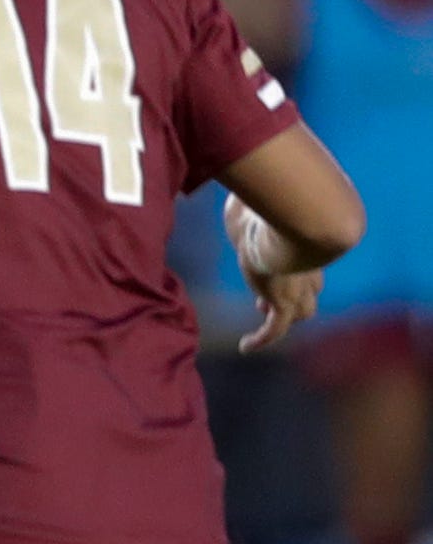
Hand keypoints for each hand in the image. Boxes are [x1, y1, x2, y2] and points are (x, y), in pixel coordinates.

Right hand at [225, 191, 323, 354]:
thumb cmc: (273, 200)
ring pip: (302, 312)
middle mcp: (309, 265)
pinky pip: (274, 329)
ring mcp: (299, 285)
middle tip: (267, 299)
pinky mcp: (284, 302)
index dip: (293, 270)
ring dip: (283, 316)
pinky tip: (245, 347)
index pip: (307, 262)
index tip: (272, 268)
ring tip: (261, 317)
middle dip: (293, 296)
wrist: (296, 212)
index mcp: (304, 241)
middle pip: (311, 290)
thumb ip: (247, 202)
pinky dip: (261, 340)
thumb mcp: (256, 202)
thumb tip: (233, 195)